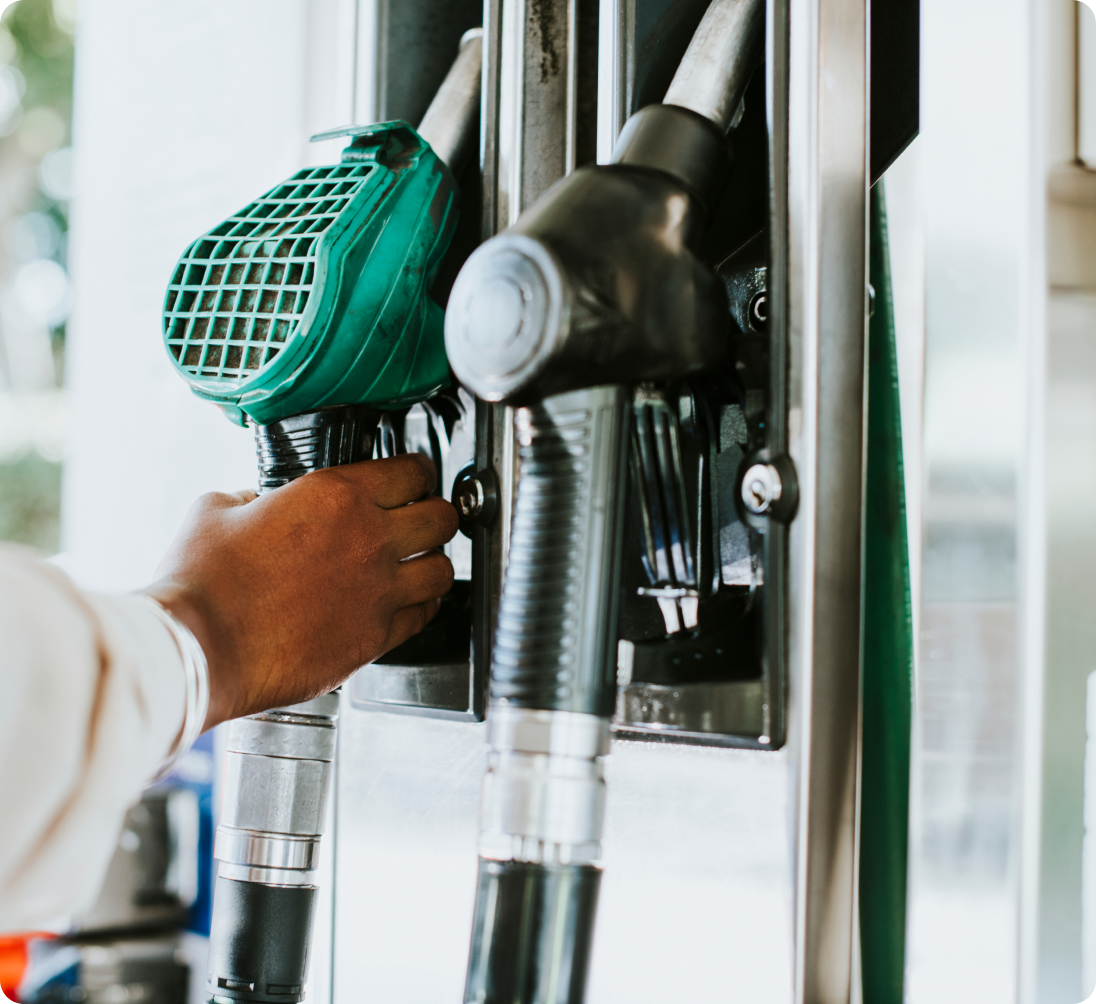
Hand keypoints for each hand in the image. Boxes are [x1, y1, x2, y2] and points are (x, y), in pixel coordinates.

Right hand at [144, 453, 457, 728]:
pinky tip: (408, 604)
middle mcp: (369, 538)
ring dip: (434, 563)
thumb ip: (252, 497)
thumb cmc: (202, 583)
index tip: (413, 479)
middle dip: (434, 515)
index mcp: (336, 494)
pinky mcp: (375, 638)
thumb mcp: (217, 509)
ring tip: (420, 564)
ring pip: (443, 570)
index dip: (417, 473)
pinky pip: (423, 615)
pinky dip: (421, 606)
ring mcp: (378, 591)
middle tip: (422, 519)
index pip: (412, 471)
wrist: (199, 648)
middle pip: (442, 517)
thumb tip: (258, 504)